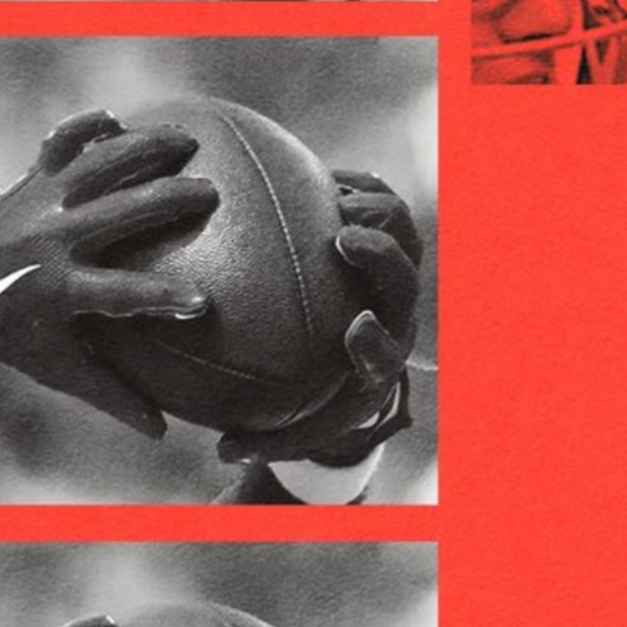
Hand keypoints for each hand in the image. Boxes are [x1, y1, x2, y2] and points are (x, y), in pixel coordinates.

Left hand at [0, 111, 215, 436]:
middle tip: (210, 196)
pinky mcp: (36, 179)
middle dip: (169, 200)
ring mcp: (43, 203)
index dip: (161, 298)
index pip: (120, 296)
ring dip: (146, 148)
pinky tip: (116, 119)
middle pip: (121, 213)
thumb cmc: (13, 333)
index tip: (201, 302)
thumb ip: (112, 393)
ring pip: (100, 164)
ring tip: (187, 141)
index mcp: (60, 290)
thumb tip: (164, 431)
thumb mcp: (57, 366)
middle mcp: (53, 241)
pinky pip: (60, 143)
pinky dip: (84, 127)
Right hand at [213, 166, 420, 468]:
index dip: (376, 341)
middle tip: (344, 239)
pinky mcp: (389, 231)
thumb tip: (223, 451)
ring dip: (376, 213)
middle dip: (382, 257)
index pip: (385, 353)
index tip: (355, 329)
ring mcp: (396, 266)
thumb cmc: (323, 395)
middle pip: (404, 279)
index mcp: (378, 358)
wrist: (358, 350)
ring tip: (336, 199)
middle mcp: (395, 310)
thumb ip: (266, 439)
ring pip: (404, 231)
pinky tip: (320, 175)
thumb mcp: (300, 425)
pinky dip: (358, 185)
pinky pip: (382, 198)